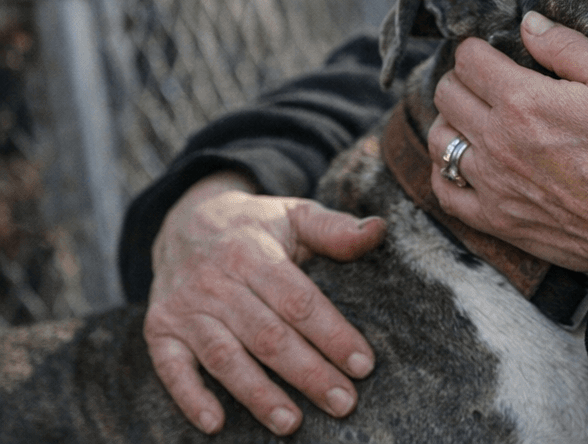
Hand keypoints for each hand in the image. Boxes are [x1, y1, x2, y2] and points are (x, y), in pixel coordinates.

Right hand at [144, 171, 386, 434]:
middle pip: (268, 336)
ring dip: (258, 394)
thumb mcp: (295, 215)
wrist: (185, 221)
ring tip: (292, 423)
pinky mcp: (159, 330)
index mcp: (253, 252)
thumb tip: (378, 230)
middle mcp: (215, 282)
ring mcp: (185, 309)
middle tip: (343, 403)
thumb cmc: (255, 227)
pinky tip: (216, 423)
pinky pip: (171, 369)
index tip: (363, 366)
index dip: (332, 335)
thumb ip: (335, 228)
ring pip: (224, 358)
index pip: (299, 302)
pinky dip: (191, 397)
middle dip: (308, 373)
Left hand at [429, 12, 587, 271]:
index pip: (468, 60)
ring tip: (478, 118)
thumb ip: (567, 48)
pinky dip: (447, 173)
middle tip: (489, 81)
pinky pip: (446, 192)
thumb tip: (528, 23)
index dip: (479, 48)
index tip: (495, 51)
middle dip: (463, 79)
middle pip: (446, 95)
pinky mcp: (498, 220)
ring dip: (452, 123)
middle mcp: (497, 141)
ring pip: (440, 142)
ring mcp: (493, 184)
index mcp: (523, 101)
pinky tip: (469, 163)